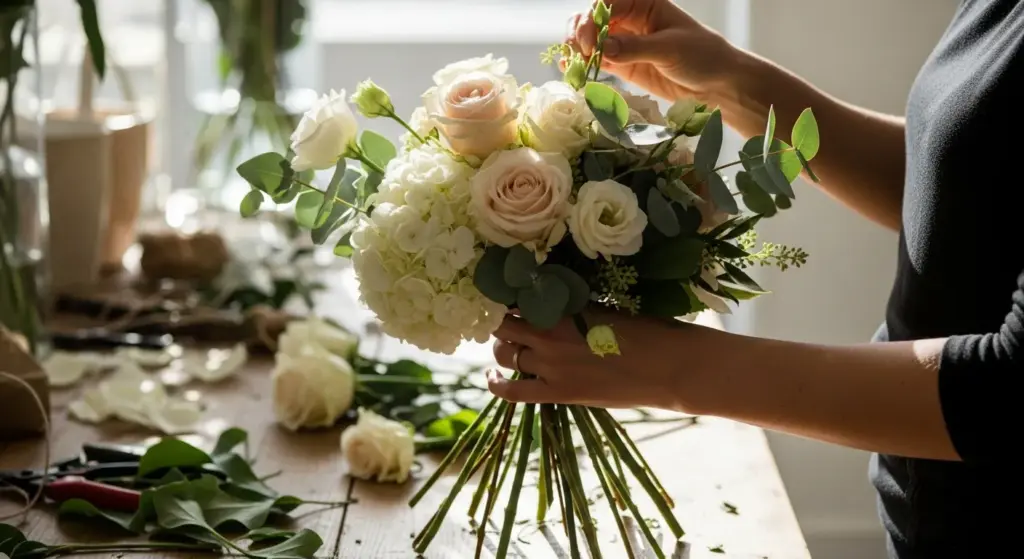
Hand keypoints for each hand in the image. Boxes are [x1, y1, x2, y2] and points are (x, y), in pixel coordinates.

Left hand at [486, 309, 720, 410]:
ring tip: (510, 347)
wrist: (669, 367)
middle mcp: (550, 334)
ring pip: (505, 354)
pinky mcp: (558, 392)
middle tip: (508, 323)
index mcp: (565, 307)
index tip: (506, 297)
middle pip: (503, 325)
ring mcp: (551, 366)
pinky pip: (512, 391)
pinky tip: (492, 378)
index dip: (506, 298)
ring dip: (504, 349)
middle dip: (502, 323)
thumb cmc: (648, 332)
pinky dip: (496, 384)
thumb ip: (574, 308)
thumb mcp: (606, 309)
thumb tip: (552, 305)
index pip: (517, 298)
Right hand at [566, 0, 740, 102]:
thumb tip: (602, 48)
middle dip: (579, 33)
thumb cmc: (702, 55)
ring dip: (577, 50)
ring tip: (573, 66)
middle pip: (591, 19)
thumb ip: (635, 48)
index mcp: (643, 4)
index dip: (591, 19)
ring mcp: (624, 42)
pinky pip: (597, 61)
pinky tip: (574, 72)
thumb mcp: (670, 49)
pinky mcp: (622, 65)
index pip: (607, 3)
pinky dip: (584, 65)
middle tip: (578, 54)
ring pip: (589, 40)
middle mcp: (629, 19)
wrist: (716, 83)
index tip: (589, 42)